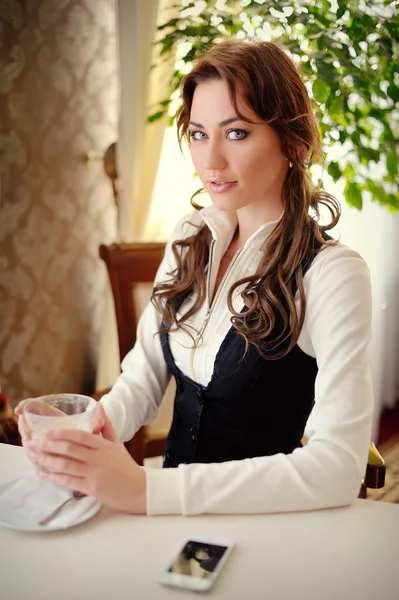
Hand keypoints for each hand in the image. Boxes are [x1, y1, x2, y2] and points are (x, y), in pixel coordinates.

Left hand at [25, 404, 145, 513]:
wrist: (140, 489)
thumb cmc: (126, 466)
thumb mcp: (117, 443)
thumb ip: (106, 426)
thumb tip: (99, 406)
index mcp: (103, 445)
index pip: (79, 435)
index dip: (61, 433)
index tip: (47, 432)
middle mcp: (98, 457)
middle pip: (69, 448)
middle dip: (48, 445)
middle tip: (34, 443)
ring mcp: (94, 473)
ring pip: (66, 464)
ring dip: (47, 460)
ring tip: (34, 456)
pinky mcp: (92, 488)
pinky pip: (69, 481)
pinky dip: (54, 477)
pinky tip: (44, 474)